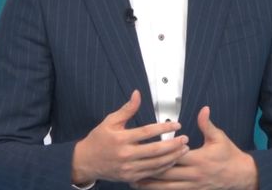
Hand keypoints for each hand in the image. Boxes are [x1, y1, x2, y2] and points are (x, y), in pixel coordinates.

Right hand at [71, 90, 189, 184]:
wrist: (86, 161)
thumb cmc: (98, 139)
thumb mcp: (110, 121)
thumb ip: (127, 109)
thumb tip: (137, 94)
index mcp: (120, 138)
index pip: (147, 132)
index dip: (164, 128)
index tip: (177, 124)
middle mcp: (125, 154)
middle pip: (155, 150)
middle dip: (174, 144)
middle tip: (185, 138)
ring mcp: (128, 168)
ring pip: (156, 164)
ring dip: (172, 157)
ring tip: (184, 149)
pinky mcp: (130, 177)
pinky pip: (151, 173)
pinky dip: (164, 167)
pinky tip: (172, 161)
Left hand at [131, 106, 258, 188]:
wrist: (242, 176)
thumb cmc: (230, 155)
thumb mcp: (220, 138)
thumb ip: (207, 124)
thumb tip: (203, 109)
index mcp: (199, 159)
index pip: (174, 156)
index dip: (159, 153)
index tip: (143, 150)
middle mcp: (194, 175)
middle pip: (167, 174)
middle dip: (148, 171)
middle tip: (131, 167)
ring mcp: (193, 186)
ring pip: (167, 188)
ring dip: (150, 185)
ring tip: (134, 181)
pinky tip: (149, 189)